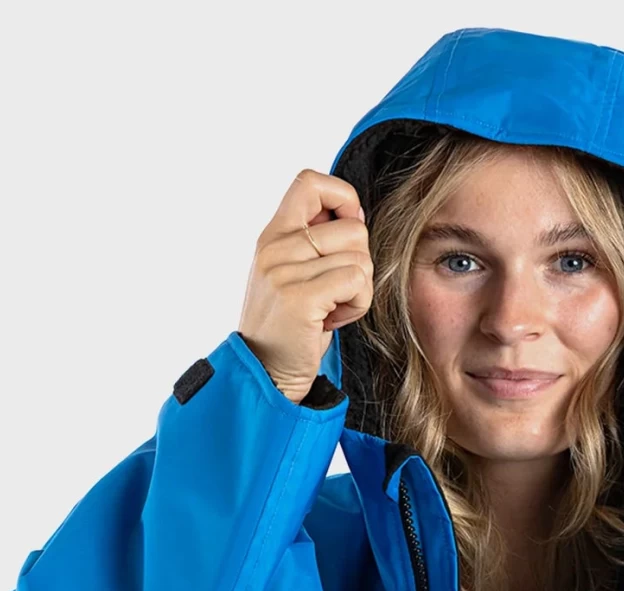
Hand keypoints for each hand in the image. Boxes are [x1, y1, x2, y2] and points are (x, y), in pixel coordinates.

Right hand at [239, 170, 372, 403]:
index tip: (347, 231)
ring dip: (358, 290)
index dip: (342, 198)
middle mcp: (275, 247)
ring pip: (360, 257)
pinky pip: (357, 281)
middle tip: (337, 292)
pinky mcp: (300, 298)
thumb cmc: (287, 330)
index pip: (310, 181)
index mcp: (273, 235)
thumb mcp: (291, 276)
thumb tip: (354, 216)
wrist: (263, 375)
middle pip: (353, 228)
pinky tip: (334, 321)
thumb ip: (313, 244)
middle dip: (360, 263)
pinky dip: (357, 305)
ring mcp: (285, 271)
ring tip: (332, 309)